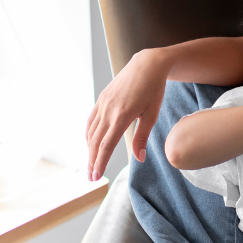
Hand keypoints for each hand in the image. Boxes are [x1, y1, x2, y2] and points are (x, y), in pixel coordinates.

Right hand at [86, 48, 169, 180]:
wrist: (147, 64)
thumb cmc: (154, 90)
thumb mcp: (151, 114)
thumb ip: (142, 137)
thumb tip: (139, 159)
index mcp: (122, 116)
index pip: (107, 145)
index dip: (100, 162)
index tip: (96, 176)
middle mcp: (109, 110)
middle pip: (95, 141)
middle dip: (92, 161)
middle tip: (91, 178)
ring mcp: (103, 103)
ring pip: (91, 132)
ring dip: (90, 150)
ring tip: (91, 165)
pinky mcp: (102, 98)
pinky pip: (91, 120)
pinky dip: (89, 134)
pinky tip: (90, 143)